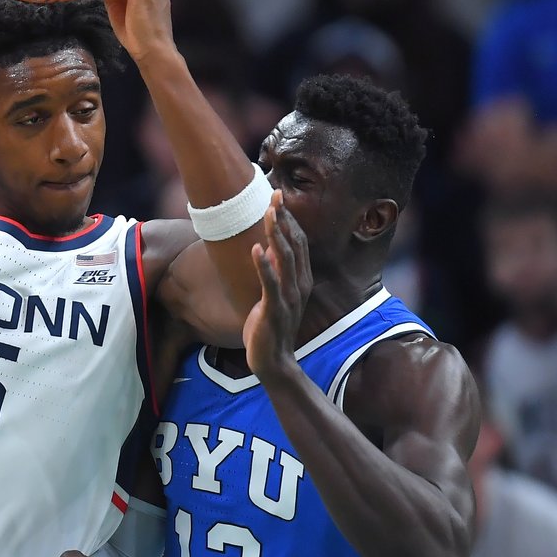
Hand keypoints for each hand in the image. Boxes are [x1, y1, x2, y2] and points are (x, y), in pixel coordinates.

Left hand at [244, 193, 312, 380]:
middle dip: (284, 219)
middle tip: (275, 195)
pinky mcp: (274, 310)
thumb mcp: (275, 295)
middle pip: (294, 245)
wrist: (274, 361)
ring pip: (285, 260)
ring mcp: (289, 298)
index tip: (278, 197)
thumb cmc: (271, 327)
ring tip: (269, 213)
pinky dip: (264, 266)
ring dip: (276, 235)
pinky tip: (255, 249)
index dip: (289, 219)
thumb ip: (275, 272)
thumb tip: (268, 248)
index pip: (298, 243)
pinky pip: (270, 285)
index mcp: (301, 280)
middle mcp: (299, 285)